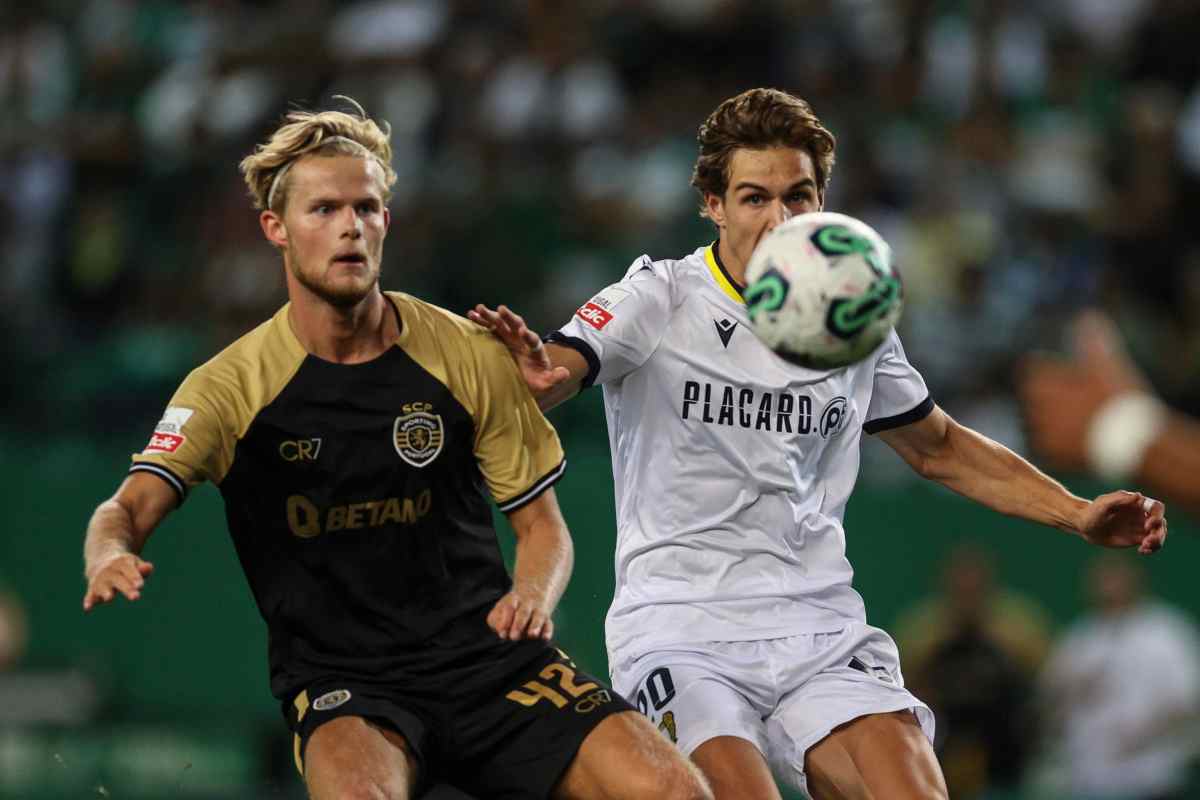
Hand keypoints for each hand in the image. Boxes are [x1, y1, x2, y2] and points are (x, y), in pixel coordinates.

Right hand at [83, 553, 153, 610]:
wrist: (101, 559)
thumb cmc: (125, 565)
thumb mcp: (134, 563)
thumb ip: (142, 568)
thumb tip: (149, 568)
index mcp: (122, 563)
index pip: (129, 570)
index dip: (134, 577)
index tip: (140, 585)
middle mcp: (110, 571)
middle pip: (118, 580)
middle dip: (126, 588)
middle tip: (136, 597)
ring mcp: (100, 580)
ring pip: (103, 586)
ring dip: (106, 592)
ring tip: (109, 598)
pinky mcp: (92, 589)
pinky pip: (90, 595)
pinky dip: (89, 600)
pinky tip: (88, 607)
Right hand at [468, 305, 570, 395]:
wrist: (527, 375)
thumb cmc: (536, 379)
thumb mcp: (545, 382)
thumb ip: (555, 378)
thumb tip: (565, 373)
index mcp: (535, 349)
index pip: (534, 341)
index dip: (529, 336)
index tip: (524, 332)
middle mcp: (523, 339)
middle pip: (517, 325)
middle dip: (510, 317)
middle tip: (502, 309)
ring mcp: (510, 337)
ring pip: (502, 323)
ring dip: (491, 315)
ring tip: (479, 308)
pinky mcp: (500, 337)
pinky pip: (490, 327)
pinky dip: (482, 321)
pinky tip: (471, 315)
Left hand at [486, 588, 553, 641]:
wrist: (534, 591)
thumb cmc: (512, 607)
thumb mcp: (500, 608)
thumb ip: (496, 620)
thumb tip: (501, 632)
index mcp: (514, 599)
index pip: (509, 607)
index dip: (505, 620)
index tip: (502, 633)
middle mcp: (527, 604)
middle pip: (523, 613)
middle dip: (519, 625)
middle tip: (513, 637)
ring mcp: (538, 611)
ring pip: (538, 618)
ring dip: (535, 626)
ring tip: (532, 634)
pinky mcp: (546, 619)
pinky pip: (548, 624)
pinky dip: (548, 631)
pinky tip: (545, 638)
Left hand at [1019, 311, 1148, 468]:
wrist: (1135, 442)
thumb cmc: (1119, 399)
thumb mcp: (1107, 364)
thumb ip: (1092, 339)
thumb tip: (1086, 317)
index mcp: (1040, 381)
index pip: (1030, 369)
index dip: (1049, 372)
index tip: (1068, 380)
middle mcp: (1033, 406)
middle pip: (1031, 396)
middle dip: (1048, 396)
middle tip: (1076, 402)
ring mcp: (1037, 430)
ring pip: (1033, 420)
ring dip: (1047, 419)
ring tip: (1076, 421)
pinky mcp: (1045, 452)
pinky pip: (1040, 443)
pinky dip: (1053, 440)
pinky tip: (1074, 437)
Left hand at [1077, 491, 1166, 553]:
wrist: (1085, 526)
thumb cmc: (1093, 511)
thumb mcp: (1104, 504)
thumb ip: (1120, 499)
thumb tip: (1139, 496)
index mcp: (1136, 504)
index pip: (1157, 508)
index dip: (1157, 516)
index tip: (1147, 526)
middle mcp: (1142, 515)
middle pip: (1161, 523)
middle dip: (1159, 533)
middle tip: (1147, 542)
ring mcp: (1140, 527)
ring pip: (1159, 534)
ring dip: (1157, 542)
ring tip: (1144, 547)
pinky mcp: (1137, 538)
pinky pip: (1151, 544)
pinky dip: (1152, 549)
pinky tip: (1142, 551)